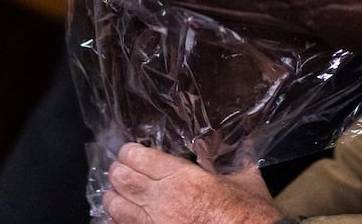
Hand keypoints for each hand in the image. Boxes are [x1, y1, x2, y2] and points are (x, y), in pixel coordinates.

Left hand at [105, 143, 282, 223]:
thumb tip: (243, 145)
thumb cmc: (248, 215)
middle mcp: (162, 198)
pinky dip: (118, 222)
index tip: (129, 152)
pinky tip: (120, 219)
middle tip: (119, 170)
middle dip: (118, 172)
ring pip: (116, 205)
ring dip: (113, 197)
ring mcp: (155, 222)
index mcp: (182, 176)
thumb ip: (237, 160)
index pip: (139, 156)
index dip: (129, 152)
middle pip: (122, 178)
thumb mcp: (246, 180)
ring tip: (114, 194)